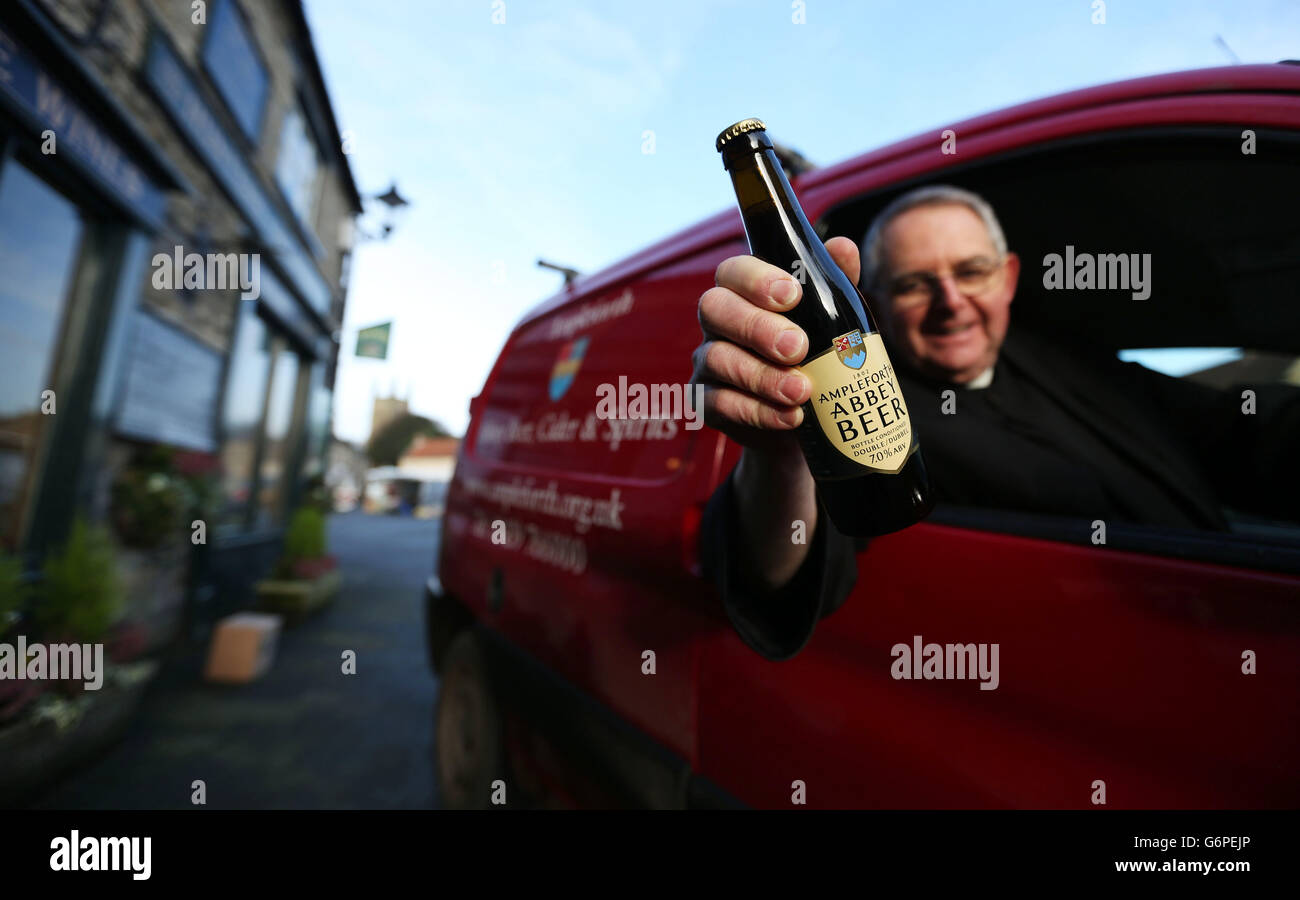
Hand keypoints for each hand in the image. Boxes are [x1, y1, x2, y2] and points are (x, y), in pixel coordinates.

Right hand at [690, 237, 861, 450]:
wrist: (806, 419)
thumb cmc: (814, 354)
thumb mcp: (831, 317)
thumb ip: (834, 283)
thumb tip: (842, 247)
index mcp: (743, 292)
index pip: (733, 271)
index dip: (757, 279)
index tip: (792, 295)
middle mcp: (718, 321)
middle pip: (715, 308)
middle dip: (757, 327)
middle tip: (798, 347)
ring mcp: (707, 361)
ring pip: (718, 358)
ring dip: (762, 376)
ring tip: (802, 391)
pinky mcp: (706, 402)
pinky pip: (719, 403)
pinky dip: (758, 411)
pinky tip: (790, 416)